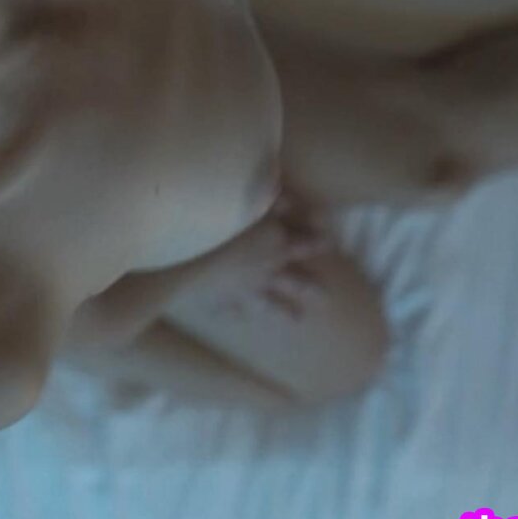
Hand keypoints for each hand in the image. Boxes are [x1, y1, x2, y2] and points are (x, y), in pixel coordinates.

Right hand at [180, 194, 331, 321]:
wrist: (186, 258)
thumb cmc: (217, 220)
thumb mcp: (246, 199)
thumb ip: (270, 199)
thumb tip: (289, 198)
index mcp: (274, 241)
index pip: (305, 241)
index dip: (318, 240)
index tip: (331, 243)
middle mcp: (267, 270)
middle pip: (296, 281)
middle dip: (310, 287)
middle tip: (326, 296)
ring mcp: (247, 290)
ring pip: (272, 305)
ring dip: (284, 312)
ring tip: (297, 320)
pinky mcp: (223, 303)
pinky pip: (232, 311)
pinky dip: (235, 314)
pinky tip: (237, 317)